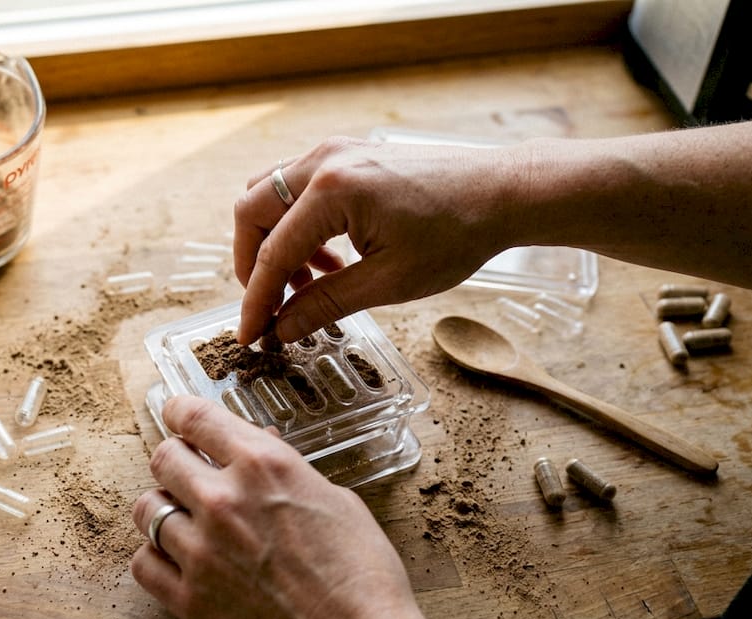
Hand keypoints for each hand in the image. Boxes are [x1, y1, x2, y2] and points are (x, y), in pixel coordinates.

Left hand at [131, 395, 481, 618]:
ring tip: (185, 521)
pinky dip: (155, 557)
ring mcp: (201, 550)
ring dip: (163, 510)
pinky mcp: (189, 599)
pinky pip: (143, 563)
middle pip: (163, 457)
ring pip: (145, 509)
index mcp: (264, 465)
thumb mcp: (337, 502)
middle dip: (175, 460)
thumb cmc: (362, 577)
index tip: (178, 414)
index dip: (180, 411)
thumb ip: (287, 472)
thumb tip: (260, 448)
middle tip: (188, 473)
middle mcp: (224, 499)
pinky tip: (177, 559)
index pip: (196, 417)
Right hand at [233, 136, 526, 344]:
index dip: (256, 301)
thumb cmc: (457, 233)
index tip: (248, 335)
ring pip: (268, 194)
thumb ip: (326, 304)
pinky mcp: (346, 154)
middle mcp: (325, 160)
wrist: (502, 192)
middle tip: (269, 306)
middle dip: (252, 264)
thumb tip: (282, 329)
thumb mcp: (389, 282)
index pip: (273, 253)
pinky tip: (328, 260)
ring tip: (307, 285)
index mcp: (334, 190)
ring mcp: (334, 151)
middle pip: (252, 211)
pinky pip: (296, 187)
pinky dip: (294, 224)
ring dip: (273, 242)